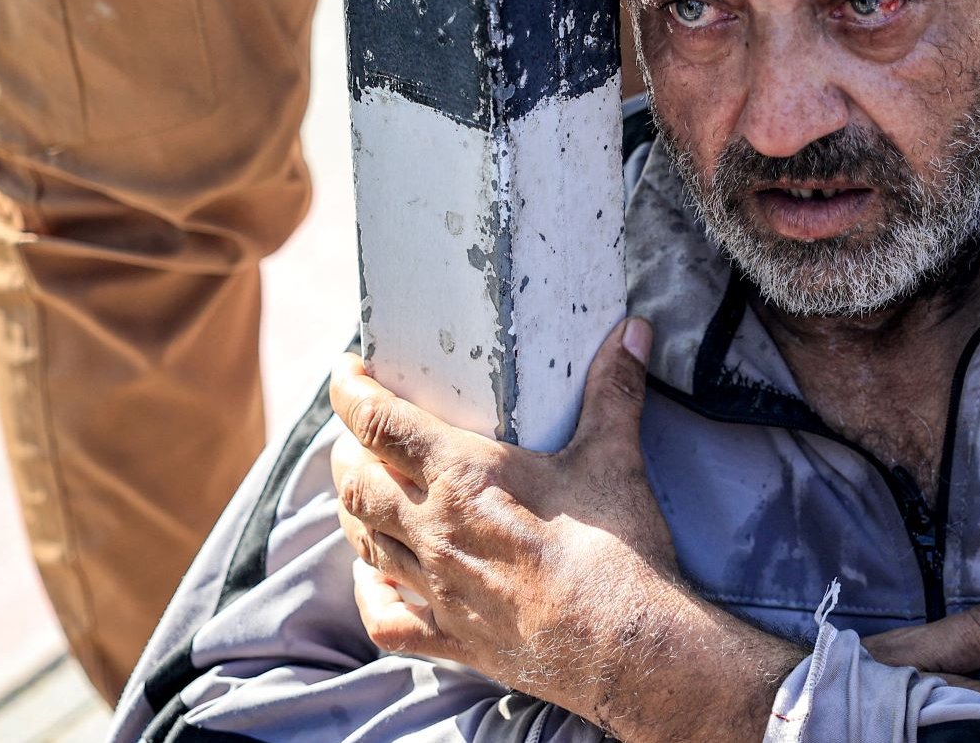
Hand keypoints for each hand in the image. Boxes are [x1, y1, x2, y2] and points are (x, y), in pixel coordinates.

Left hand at [333, 318, 791, 740]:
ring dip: (354, 508)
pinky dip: (370, 590)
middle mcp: (432, 531)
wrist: (627, 647)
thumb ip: (614, 389)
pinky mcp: (450, 637)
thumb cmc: (615, 550)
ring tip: (362, 485)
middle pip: (356, 481)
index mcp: (461, 477)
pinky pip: (384, 616)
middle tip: (359, 427)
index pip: (378, 422)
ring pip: (363, 541)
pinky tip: (376, 574)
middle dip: (347, 448)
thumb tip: (632, 332)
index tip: (347, 372)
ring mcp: (436, 588)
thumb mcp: (613, 457)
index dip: (350, 391)